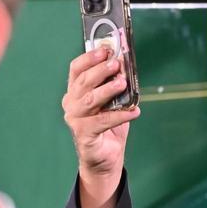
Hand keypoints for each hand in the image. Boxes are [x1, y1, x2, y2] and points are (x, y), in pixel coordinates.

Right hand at [62, 46, 139, 207]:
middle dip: (101, 70)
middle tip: (117, 63)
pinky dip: (120, 115)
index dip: (89, 57)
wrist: (106, 158)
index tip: (105, 49)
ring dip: (108, 89)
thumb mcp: (113, 101)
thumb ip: (116, 84)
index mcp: (75, 91)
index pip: (76, 69)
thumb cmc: (109, 126)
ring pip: (90, 99)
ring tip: (123, 83)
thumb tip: (126, 64)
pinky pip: (102, 121)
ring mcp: (75, 119)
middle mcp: (71, 103)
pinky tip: (135, 112)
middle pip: (83, 82)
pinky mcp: (83, 134)